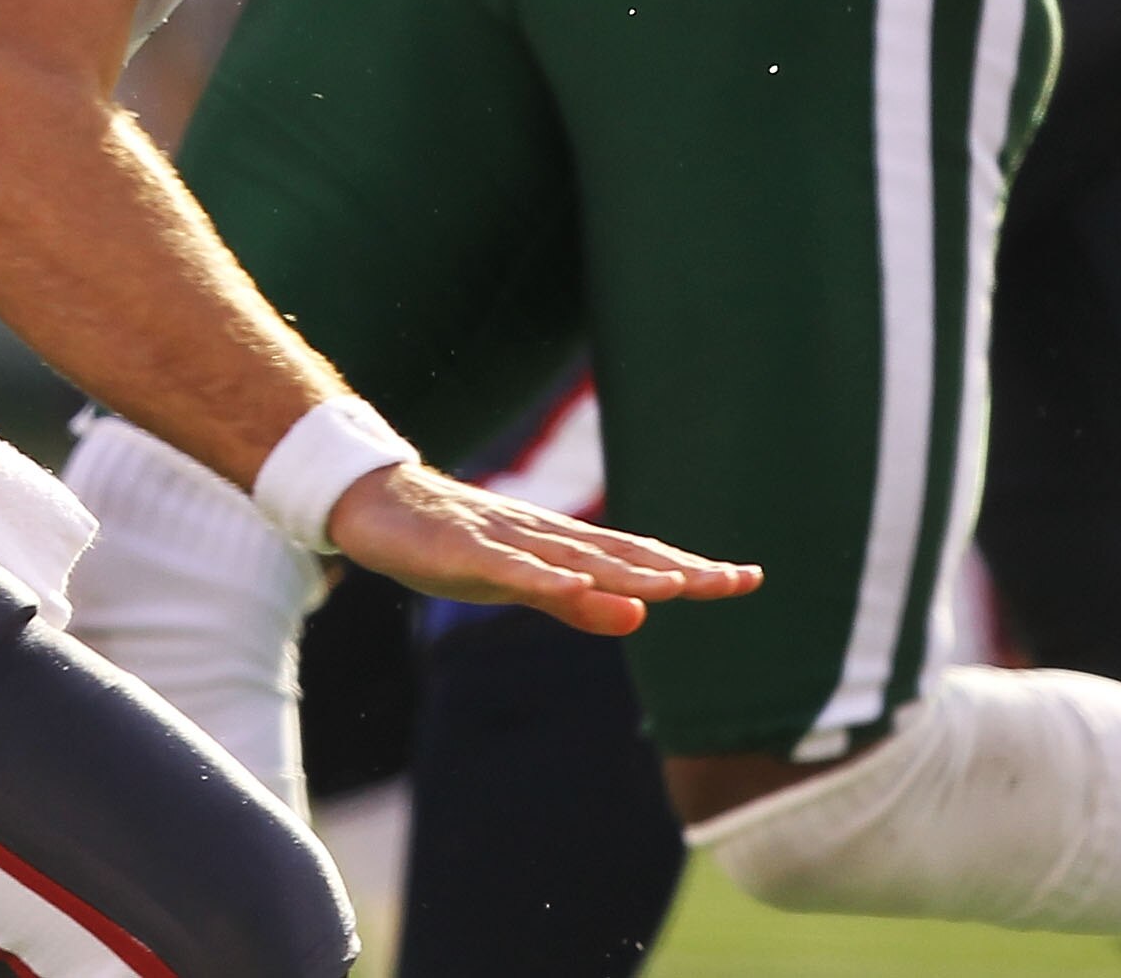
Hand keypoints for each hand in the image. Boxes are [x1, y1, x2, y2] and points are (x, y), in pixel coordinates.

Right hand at [325, 461, 761, 637]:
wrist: (373, 504)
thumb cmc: (448, 545)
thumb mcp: (518, 583)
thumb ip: (576, 603)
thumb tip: (640, 617)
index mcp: (560, 547)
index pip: (637, 558)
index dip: (690, 569)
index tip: (746, 578)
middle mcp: (542, 537)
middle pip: (620, 553)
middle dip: (679, 568)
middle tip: (739, 579)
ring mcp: (502, 540)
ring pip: (573, 558)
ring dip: (625, 572)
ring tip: (677, 586)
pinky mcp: (460, 548)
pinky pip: (506, 566)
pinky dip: (542, 575)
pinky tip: (573, 584)